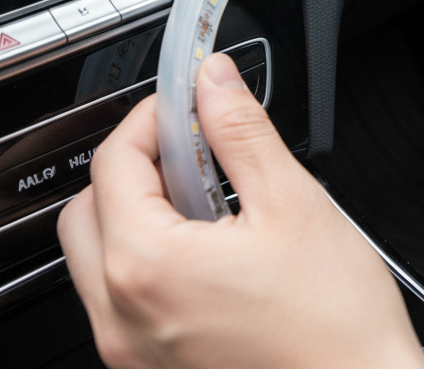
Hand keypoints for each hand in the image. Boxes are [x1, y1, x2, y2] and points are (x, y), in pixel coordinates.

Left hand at [58, 53, 423, 368]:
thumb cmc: (336, 324)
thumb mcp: (291, 202)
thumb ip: (240, 131)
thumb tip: (213, 82)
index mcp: (149, 268)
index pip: (112, 162)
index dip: (151, 117)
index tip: (188, 102)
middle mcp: (123, 319)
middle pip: (87, 210)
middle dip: (133, 164)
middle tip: (193, 147)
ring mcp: (133, 353)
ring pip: (98, 257)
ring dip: (137, 212)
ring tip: (209, 199)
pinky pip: (122, 298)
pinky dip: (149, 258)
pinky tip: (211, 246)